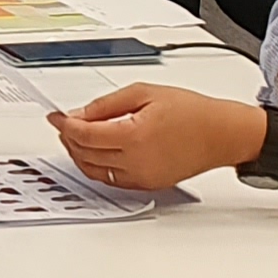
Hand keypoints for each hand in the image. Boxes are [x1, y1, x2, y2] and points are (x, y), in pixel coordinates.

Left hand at [46, 83, 256, 192]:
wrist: (221, 134)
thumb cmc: (192, 112)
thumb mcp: (144, 93)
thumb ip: (106, 104)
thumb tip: (78, 114)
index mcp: (134, 136)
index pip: (84, 134)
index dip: (64, 124)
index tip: (55, 116)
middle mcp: (137, 161)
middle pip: (85, 153)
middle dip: (68, 137)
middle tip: (63, 123)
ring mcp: (142, 176)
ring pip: (94, 170)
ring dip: (78, 154)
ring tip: (76, 136)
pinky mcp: (148, 184)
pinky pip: (111, 179)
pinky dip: (96, 167)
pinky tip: (94, 152)